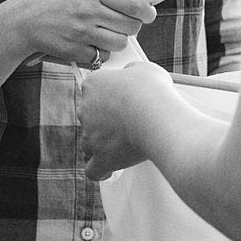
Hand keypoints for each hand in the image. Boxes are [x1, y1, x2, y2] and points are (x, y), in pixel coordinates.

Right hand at [0, 0, 156, 69]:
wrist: (23, 20)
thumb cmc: (52, 2)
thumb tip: (135, 4)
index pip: (133, 3)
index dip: (147, 11)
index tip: (149, 14)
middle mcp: (89, 10)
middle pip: (131, 26)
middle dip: (131, 28)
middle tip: (121, 25)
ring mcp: (82, 32)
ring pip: (119, 44)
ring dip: (115, 42)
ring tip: (102, 35)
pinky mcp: (76, 51)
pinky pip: (102, 57)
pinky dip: (98, 54)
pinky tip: (87, 44)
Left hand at [81, 62, 175, 180]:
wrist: (155, 117)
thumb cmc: (152, 92)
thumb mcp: (144, 69)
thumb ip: (131, 73)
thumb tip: (131, 76)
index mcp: (92, 85)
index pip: (92, 89)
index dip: (106, 95)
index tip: (119, 99)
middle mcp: (85, 110)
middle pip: (89, 116)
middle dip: (104, 121)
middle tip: (125, 122)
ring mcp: (90, 136)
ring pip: (89, 142)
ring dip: (102, 144)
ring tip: (121, 145)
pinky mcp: (100, 158)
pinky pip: (93, 169)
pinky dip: (100, 170)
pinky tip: (108, 170)